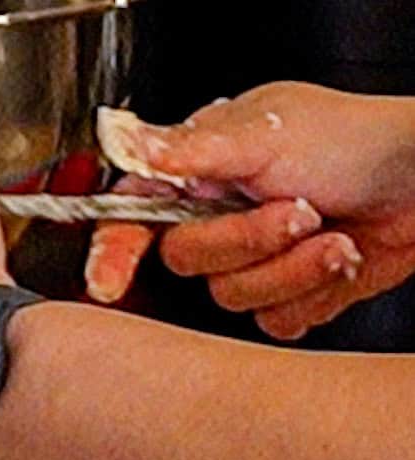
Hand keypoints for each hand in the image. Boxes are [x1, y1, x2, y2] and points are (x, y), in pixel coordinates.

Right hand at [86, 82, 414, 338]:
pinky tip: (337, 258)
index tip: (107, 283)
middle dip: (247, 241)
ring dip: (290, 267)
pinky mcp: (285, 296)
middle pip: (188, 262)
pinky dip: (313, 292)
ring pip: (232, 297)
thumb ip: (188, 148)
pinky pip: (274, 321)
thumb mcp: (266, 133)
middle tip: (294, 210)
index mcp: (201, 176)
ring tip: (329, 231)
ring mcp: (251, 263)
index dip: (112, 251)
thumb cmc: (357, 141)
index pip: (134, 217)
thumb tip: (123, 139)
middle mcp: (219, 221)